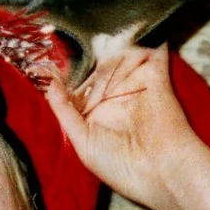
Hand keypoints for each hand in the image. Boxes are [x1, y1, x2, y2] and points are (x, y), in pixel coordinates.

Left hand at [44, 39, 209, 209]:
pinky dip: (139, 41)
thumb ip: (64, 110)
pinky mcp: (157, 77)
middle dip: (85, 57)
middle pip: (97, 67)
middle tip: (72, 49)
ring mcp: (136, 86)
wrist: (162, 171)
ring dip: (109, 49)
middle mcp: (116, 98)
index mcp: (97, 114)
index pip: (79, 86)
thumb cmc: (122, 167)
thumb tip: (49, 84)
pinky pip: (148, 51)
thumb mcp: (81, 142)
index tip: (47, 63)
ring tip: (99, 47)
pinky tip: (124, 38)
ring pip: (118, 55)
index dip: (66, 74)